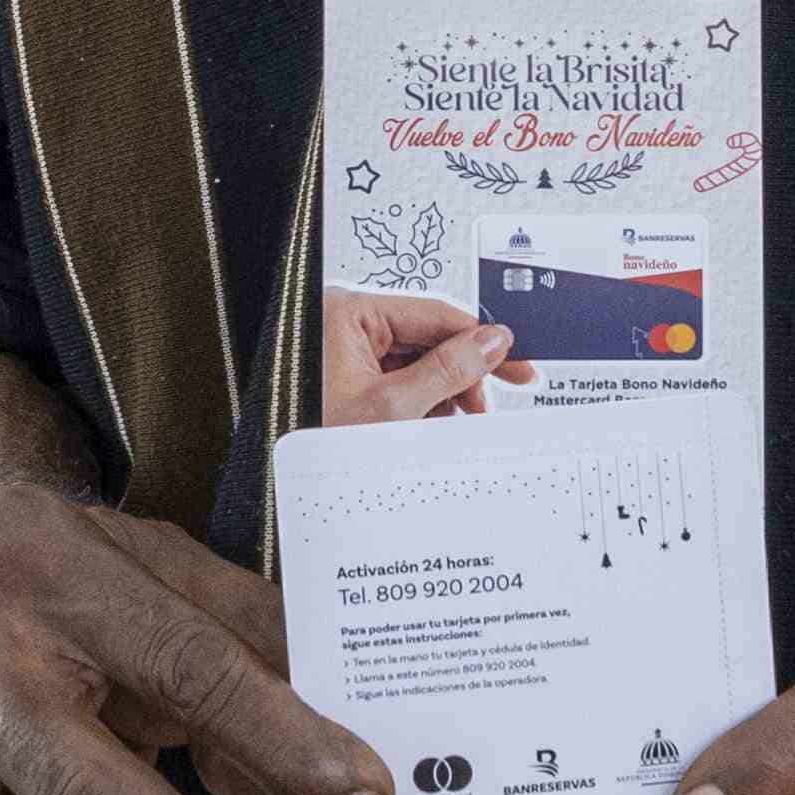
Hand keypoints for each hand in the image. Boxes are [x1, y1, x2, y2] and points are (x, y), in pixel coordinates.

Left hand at [318, 289, 527, 426]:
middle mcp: (345, 324)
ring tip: (451, 422)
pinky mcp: (349, 377)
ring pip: (418, 362)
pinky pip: (400, 379)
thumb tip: (491, 341)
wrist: (280, 482)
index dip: (480, 339)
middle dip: (459, 374)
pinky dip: (422, 402)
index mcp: (348, 313)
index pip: (433, 314)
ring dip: (442, 393)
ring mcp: (346, 350)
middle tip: (484, 405)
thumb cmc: (318, 438)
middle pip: (427, 338)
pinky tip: (430, 423)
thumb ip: (448, 369)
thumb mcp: (394, 406)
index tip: (514, 358)